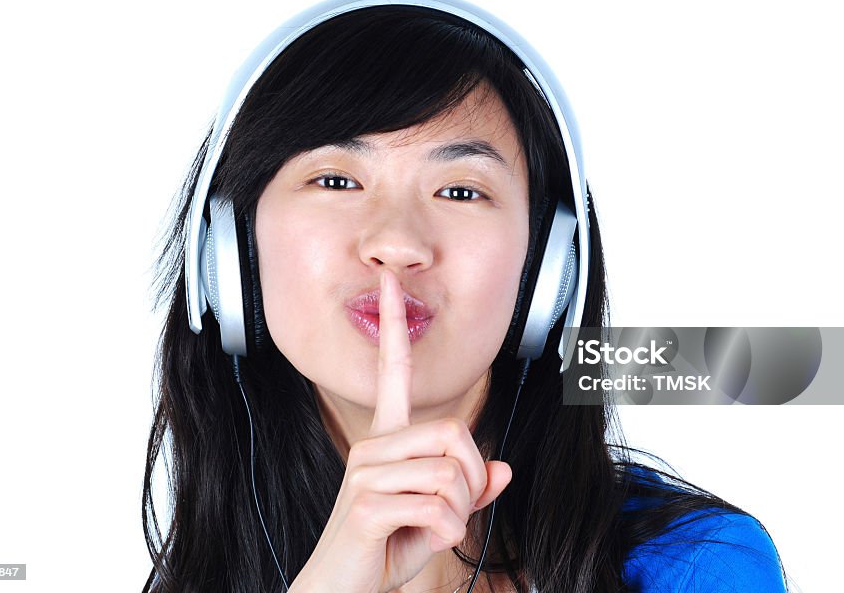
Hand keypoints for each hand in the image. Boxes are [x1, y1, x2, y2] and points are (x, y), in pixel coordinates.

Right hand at [289, 269, 512, 592]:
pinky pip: (438, 507)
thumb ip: (469, 491)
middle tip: (454, 513)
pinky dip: (446, 533)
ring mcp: (366, 473)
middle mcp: (374, 447)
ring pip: (452, 474)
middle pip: (456, 434)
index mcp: (387, 441)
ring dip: (460, 512)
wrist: (340, 591)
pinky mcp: (366, 505)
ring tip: (432, 530)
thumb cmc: (383, 551)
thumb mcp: (436, 518)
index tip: (390, 282)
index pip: (392, 373)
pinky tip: (421, 542)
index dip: (394, 327)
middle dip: (473, 481)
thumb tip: (504, 469)